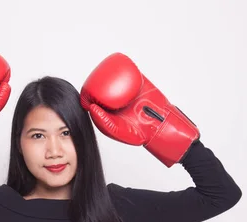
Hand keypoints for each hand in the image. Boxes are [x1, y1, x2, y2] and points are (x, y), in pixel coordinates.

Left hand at [80, 53, 198, 166]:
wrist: (160, 127)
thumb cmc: (139, 133)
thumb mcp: (119, 131)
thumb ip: (105, 122)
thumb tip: (92, 108)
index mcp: (109, 111)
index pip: (95, 100)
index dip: (88, 95)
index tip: (86, 91)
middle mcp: (117, 100)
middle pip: (103, 87)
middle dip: (96, 81)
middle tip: (93, 77)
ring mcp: (128, 91)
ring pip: (115, 78)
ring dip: (108, 72)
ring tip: (103, 69)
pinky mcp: (139, 84)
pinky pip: (131, 73)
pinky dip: (124, 67)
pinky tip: (118, 64)